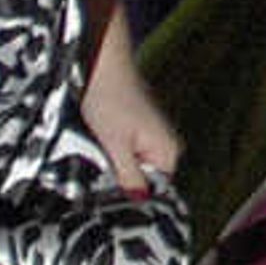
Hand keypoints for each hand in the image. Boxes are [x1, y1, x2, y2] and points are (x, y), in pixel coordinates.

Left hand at [83, 61, 181, 196]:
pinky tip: (99, 139)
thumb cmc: (111, 95)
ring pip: (131, 165)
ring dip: (112, 164)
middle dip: (119, 179)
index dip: (129, 196)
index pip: (153, 192)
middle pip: (142, 179)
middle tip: (100, 167)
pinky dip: (111, 149)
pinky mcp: (137, 128)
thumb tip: (138, 202)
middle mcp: (165, 144)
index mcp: (167, 151)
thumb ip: (128, 177)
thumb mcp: (115, 145)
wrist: (101, 62)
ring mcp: (151, 135)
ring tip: (98, 148)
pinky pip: (126, 150)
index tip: (109, 195)